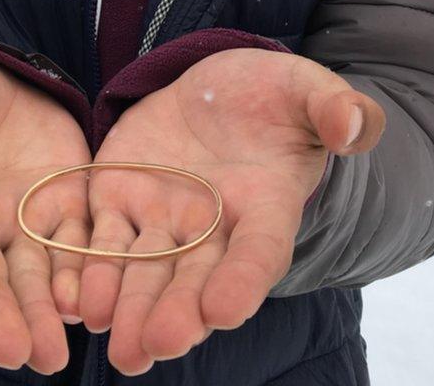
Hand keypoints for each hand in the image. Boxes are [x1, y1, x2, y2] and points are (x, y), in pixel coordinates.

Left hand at [63, 48, 384, 374]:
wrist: (218, 88)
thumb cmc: (274, 93)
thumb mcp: (307, 90)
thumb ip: (334, 107)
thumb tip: (355, 125)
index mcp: (266, 207)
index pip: (257, 253)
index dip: (242, 281)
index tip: (225, 309)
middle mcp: (214, 228)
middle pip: (195, 280)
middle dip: (177, 314)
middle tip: (157, 345)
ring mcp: (164, 218)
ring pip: (146, 271)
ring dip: (130, 309)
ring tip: (118, 344)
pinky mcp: (121, 198)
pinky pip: (104, 239)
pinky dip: (92, 270)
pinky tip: (79, 299)